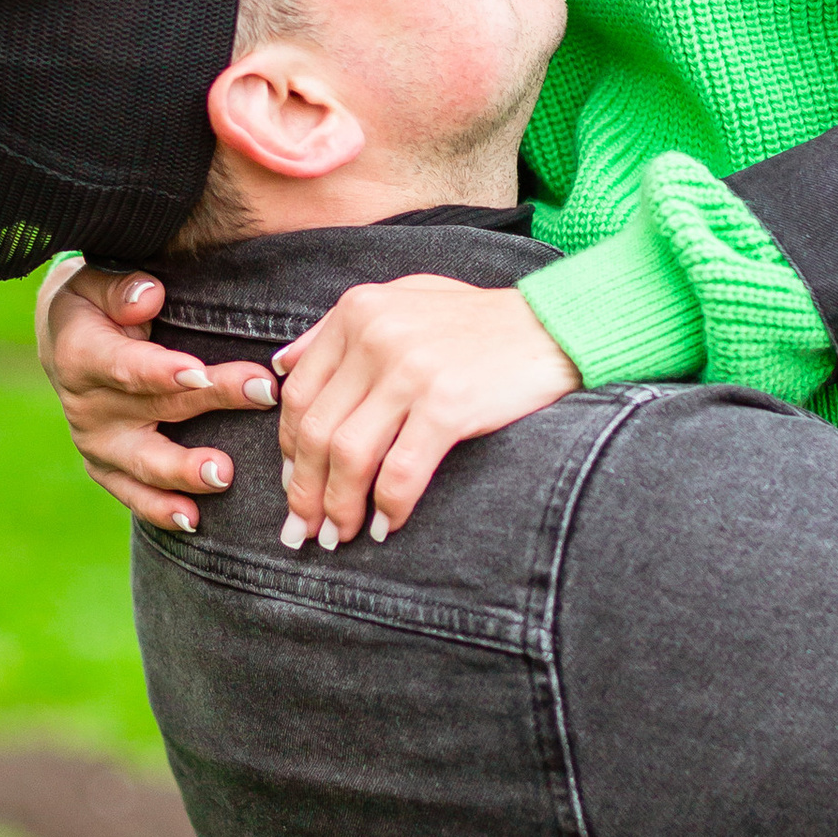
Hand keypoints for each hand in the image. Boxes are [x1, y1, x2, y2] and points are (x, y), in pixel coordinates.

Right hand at [35, 261, 276, 533]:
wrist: (65, 337)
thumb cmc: (96, 301)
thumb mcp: (98, 279)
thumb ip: (122, 289)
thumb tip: (148, 296)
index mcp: (83, 353)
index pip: (124, 364)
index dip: (159, 370)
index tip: (199, 371)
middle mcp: (87, 404)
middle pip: (155, 407)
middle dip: (211, 400)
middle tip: (260, 393)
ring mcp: (97, 443)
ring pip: (144, 462)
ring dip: (184, 471)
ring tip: (223, 475)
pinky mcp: (108, 468)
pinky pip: (133, 494)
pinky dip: (160, 509)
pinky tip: (193, 520)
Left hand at [274, 279, 579, 547]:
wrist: (554, 326)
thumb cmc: (479, 322)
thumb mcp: (404, 300)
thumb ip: (341, 327)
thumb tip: (283, 368)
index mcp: (358, 311)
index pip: (299, 393)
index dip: (287, 449)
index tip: (294, 486)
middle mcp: (376, 335)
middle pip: (315, 430)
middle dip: (304, 491)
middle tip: (303, 529)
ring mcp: (411, 368)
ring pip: (348, 456)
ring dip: (339, 507)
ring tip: (340, 536)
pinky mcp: (447, 403)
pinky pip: (401, 471)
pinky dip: (388, 507)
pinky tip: (387, 525)